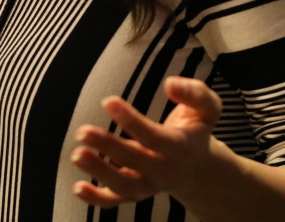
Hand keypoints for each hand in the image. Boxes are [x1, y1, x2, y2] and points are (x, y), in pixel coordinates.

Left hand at [70, 77, 221, 206]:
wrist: (198, 169)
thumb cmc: (196, 130)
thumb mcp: (208, 108)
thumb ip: (196, 93)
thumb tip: (170, 84)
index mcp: (180, 147)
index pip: (153, 137)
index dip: (130, 120)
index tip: (107, 101)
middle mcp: (164, 170)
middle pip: (134, 161)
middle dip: (108, 146)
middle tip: (82, 132)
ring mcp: (149, 185)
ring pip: (123, 185)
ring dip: (99, 172)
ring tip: (77, 154)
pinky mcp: (136, 193)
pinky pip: (116, 200)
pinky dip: (96, 198)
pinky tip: (78, 187)